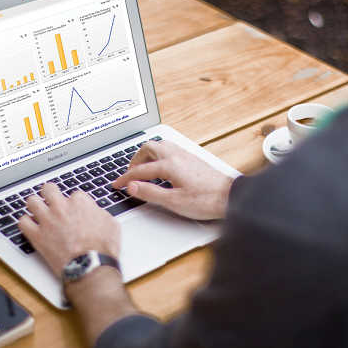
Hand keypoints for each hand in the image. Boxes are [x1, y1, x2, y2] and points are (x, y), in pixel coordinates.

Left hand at [18, 183, 120, 276]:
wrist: (90, 266)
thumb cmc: (102, 248)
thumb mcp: (111, 224)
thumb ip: (99, 213)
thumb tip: (95, 212)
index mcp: (80, 203)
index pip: (74, 194)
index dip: (74, 203)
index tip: (74, 209)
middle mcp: (61, 208)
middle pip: (49, 189)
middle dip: (50, 193)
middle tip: (51, 199)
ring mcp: (47, 220)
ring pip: (32, 201)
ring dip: (35, 205)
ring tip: (37, 209)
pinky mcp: (37, 236)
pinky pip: (23, 222)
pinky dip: (25, 223)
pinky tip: (30, 225)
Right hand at [112, 140, 233, 219]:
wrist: (230, 197)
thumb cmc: (206, 200)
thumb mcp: (174, 202)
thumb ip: (150, 193)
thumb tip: (132, 187)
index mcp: (170, 165)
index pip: (140, 170)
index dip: (126, 178)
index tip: (117, 184)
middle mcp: (177, 155)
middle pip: (148, 148)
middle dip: (135, 160)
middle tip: (129, 174)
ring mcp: (185, 155)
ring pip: (160, 145)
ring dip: (147, 155)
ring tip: (142, 168)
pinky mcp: (192, 158)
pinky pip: (169, 149)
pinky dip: (158, 155)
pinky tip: (160, 166)